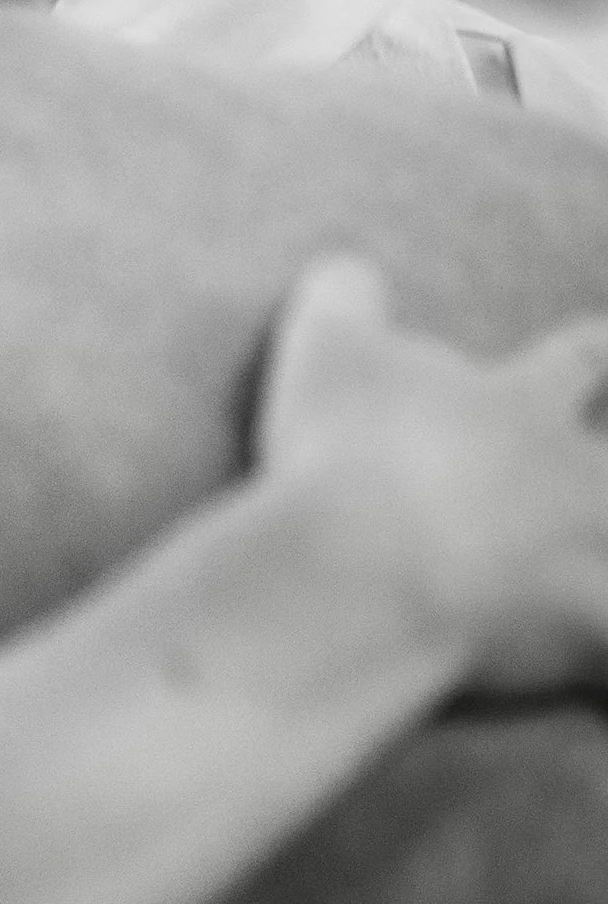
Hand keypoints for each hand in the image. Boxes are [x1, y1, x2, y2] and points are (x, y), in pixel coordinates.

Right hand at [258, 256, 607, 701]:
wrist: (362, 560)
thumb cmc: (345, 446)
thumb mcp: (325, 349)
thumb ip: (344, 298)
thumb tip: (348, 269)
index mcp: (524, 402)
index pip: (583, 358)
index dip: (597, 353)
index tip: (607, 346)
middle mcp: (580, 476)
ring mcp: (592, 556)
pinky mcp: (588, 634)